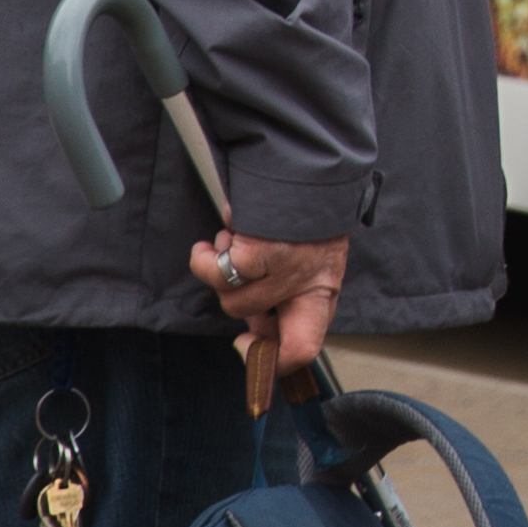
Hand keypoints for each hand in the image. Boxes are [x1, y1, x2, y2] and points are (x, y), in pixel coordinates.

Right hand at [195, 227, 351, 413]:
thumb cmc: (308, 217)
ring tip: (238, 239)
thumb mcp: (310, 262)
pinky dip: (205, 257)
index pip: (303, 348)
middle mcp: (305, 285)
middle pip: (248, 317)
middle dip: (237, 293)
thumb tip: (252, 331)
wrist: (312, 167)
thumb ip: (286, 296)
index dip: (271, 360)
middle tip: (244, 264)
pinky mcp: (257, 252)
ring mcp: (282, 271)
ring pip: (231, 298)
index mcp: (322, 291)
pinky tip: (218, 238)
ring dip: (224, 267)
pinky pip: (215, 272)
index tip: (246, 344)